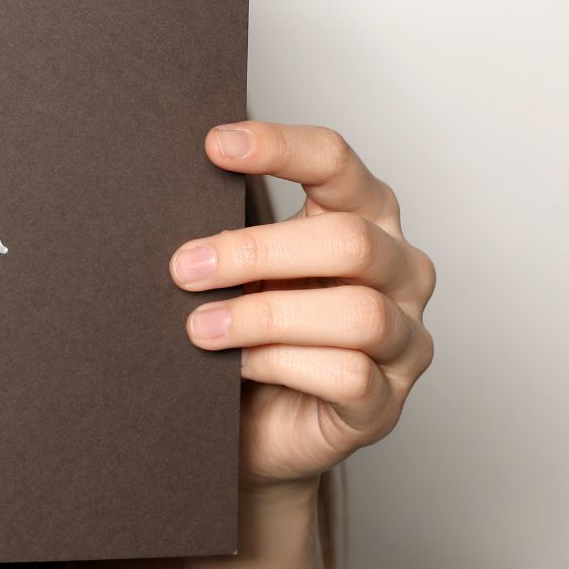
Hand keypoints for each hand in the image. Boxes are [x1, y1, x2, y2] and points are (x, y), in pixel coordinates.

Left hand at [171, 121, 436, 488]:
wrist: (250, 422)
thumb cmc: (251, 326)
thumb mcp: (239, 268)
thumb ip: (228, 232)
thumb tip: (164, 196)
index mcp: (365, 215)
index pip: (337, 161)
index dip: (280, 147)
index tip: (214, 146)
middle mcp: (400, 269)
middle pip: (348, 239)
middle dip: (256, 252)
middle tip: (184, 268)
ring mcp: (404, 338)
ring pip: (356, 312)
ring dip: (262, 316)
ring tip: (198, 327)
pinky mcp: (386, 402)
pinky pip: (348, 375)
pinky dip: (281, 365)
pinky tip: (238, 366)